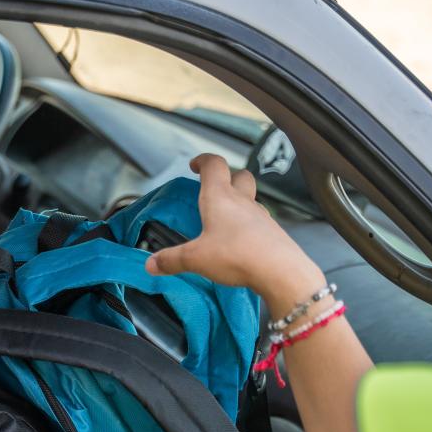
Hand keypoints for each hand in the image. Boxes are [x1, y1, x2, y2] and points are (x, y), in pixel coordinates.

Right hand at [145, 154, 322, 301]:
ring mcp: (261, 216)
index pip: (214, 165)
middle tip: (213, 187)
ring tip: (223, 219)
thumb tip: (151, 264)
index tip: (194, 165)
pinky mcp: (272, 233)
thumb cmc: (237, 255)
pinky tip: (239, 241)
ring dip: (238, 202)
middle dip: (227, 176)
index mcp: (220, 198)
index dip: (203, 160)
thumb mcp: (195, 259)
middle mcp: (242, 202)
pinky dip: (247, 224)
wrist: (281, 271)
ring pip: (250, 199)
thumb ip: (171, 260)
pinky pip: (257, 221)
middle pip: (239, 176)